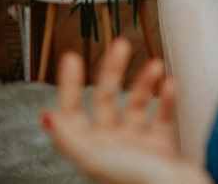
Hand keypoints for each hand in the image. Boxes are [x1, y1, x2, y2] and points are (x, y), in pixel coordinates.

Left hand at [40, 38, 212, 183]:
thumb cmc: (142, 182)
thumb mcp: (97, 157)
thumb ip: (71, 137)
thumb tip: (47, 116)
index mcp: (92, 149)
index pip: (72, 110)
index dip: (69, 83)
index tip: (72, 57)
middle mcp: (113, 145)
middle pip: (106, 100)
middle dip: (112, 71)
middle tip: (119, 46)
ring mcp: (138, 144)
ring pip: (137, 103)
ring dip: (144, 81)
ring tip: (154, 65)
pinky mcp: (163, 145)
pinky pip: (163, 115)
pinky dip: (167, 98)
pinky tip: (169, 85)